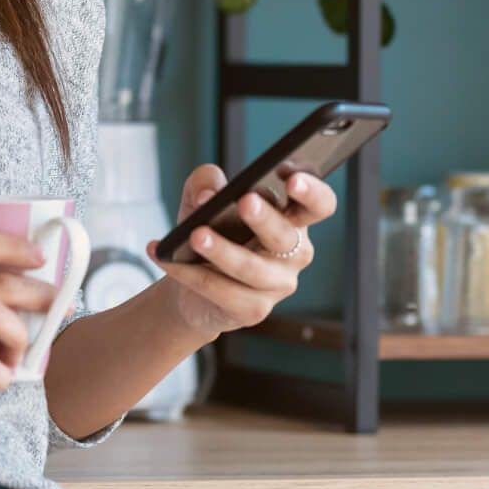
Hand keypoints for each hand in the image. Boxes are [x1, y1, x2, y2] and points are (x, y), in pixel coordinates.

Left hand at [145, 163, 338, 338]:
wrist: (191, 281)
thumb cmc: (211, 231)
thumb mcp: (203, 198)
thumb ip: (205, 181)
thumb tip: (209, 193)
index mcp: (292, 218)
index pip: (320, 204)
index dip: (313, 192)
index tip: (291, 179)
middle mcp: (294, 252)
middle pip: (285, 234)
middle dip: (265, 218)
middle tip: (245, 202)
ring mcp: (278, 284)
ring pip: (251, 268)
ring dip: (222, 250)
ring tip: (195, 236)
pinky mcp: (254, 309)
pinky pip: (223, 291)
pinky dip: (191, 275)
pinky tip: (168, 261)